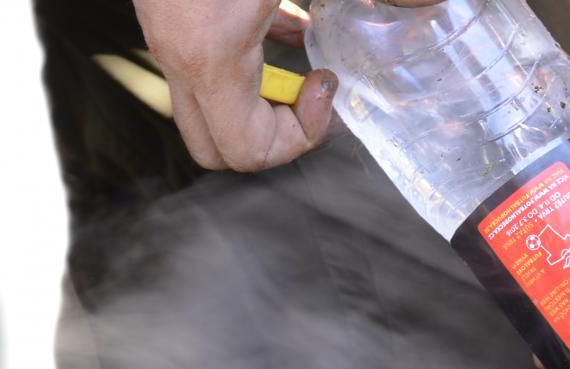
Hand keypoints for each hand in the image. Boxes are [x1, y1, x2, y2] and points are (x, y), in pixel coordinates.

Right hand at [130, 0, 340, 170]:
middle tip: (312, 100)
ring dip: (267, 103)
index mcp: (209, 58)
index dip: (301, 135)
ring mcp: (169, 41)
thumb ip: (343, 7)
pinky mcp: (171, 19)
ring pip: (213, 111)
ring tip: (307, 72)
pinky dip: (253, 67)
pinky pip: (211, 71)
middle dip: (277, 137)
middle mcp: (180, 58)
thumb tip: (400, 9)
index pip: (248, 152)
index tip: (323, 89)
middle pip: (219, 150)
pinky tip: (292, 32)